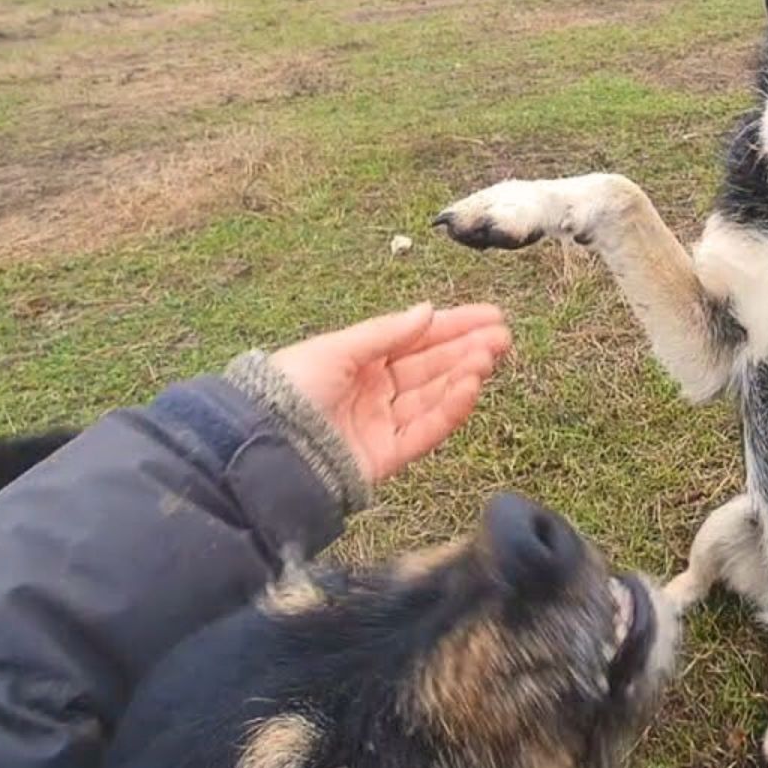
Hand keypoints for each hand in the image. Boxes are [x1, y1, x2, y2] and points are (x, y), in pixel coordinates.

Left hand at [270, 303, 510, 484]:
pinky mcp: (388, 456)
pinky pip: (426, 431)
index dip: (454, 327)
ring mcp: (383, 424)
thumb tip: (428, 311)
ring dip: (464, 376)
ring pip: (434, 397)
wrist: (265, 447)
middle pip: (431, 367)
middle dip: (468, 350)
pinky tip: (471, 387)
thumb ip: (386, 333)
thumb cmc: (289, 390)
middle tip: (503, 337)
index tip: (490, 316)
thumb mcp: (336, 349)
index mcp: (360, 361)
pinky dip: (450, 410)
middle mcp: (376, 391)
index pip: (416, 340)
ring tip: (490, 356)